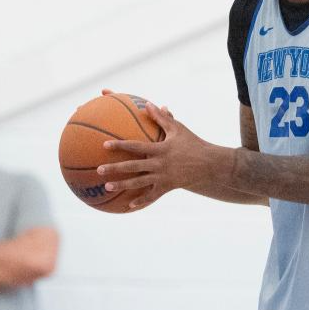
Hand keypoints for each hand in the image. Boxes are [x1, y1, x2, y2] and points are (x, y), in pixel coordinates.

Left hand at [98, 100, 212, 208]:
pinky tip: (129, 205)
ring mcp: (163, 177)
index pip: (136, 147)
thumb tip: (149, 104)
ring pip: (139, 183)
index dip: (120, 145)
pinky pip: (152, 196)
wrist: (209, 165)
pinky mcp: (167, 187)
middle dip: (115, 168)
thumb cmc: (192, 143)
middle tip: (99, 169)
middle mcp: (159, 164)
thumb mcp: (178, 129)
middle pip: (133, 167)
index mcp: (160, 149)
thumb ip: (162, 118)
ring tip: (107, 187)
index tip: (105, 145)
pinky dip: (141, 200)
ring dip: (122, 185)